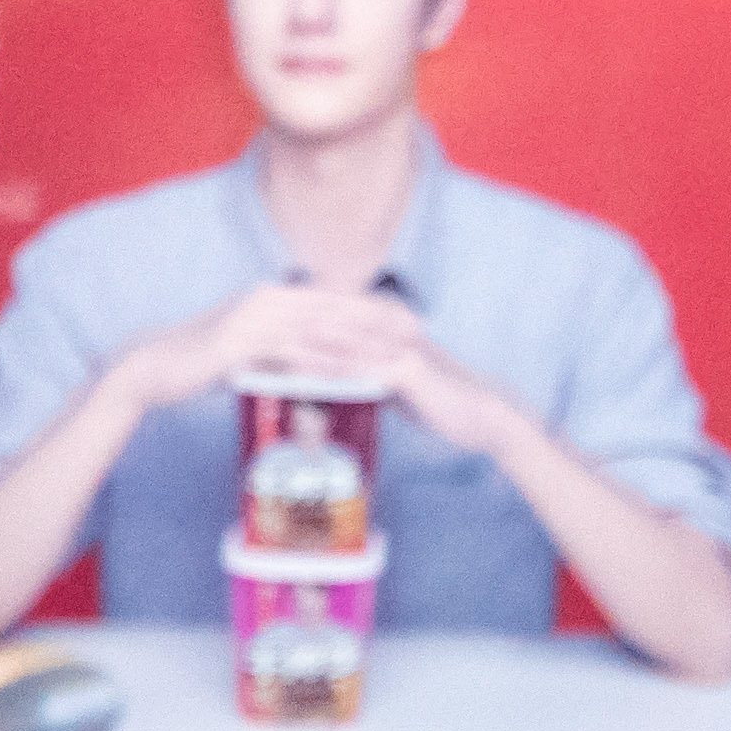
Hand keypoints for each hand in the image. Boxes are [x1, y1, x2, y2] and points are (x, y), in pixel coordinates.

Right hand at [119, 280, 407, 417]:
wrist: (152, 368)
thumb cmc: (198, 360)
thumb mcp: (247, 347)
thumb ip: (277, 347)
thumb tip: (306, 360)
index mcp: (273, 295)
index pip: (333, 299)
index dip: (372, 309)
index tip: (408, 320)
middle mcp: (268, 298)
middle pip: (335, 309)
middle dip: (378, 321)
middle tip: (418, 332)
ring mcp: (254, 318)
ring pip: (318, 331)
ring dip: (359, 344)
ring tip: (395, 357)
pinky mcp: (241, 343)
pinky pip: (290, 354)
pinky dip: (323, 364)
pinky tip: (348, 375)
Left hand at [273, 296, 522, 463]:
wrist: (481, 415)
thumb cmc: (439, 399)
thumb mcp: (397, 381)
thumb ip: (369, 371)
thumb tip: (337, 376)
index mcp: (387, 325)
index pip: (334, 316)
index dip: (297, 317)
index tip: (259, 322)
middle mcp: (391, 328)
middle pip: (331, 320)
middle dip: (290, 323)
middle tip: (249, 326)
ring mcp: (398, 346)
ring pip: (340, 340)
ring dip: (301, 341)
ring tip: (264, 344)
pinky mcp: (406, 370)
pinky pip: (359, 367)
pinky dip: (328, 368)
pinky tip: (301, 372)